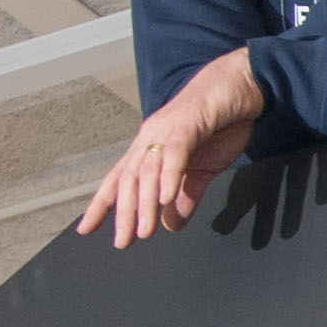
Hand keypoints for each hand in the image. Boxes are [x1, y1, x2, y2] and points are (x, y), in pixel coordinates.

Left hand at [75, 48, 266, 245]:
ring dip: (145, 203)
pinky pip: (174, 152)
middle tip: (124, 241)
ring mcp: (167, 130)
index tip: (85, 229)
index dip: (102, 204)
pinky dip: (168, 175)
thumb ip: (186, 195)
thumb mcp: (203, 169)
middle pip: (129, 179)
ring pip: (148, 170)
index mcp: (150, 148)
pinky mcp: (188, 124)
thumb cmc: (219, 122)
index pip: (119, 180)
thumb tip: (171, 225)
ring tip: (145, 230)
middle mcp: (150, 138)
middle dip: (124, 213)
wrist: (241, 85)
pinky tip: (166, 198)